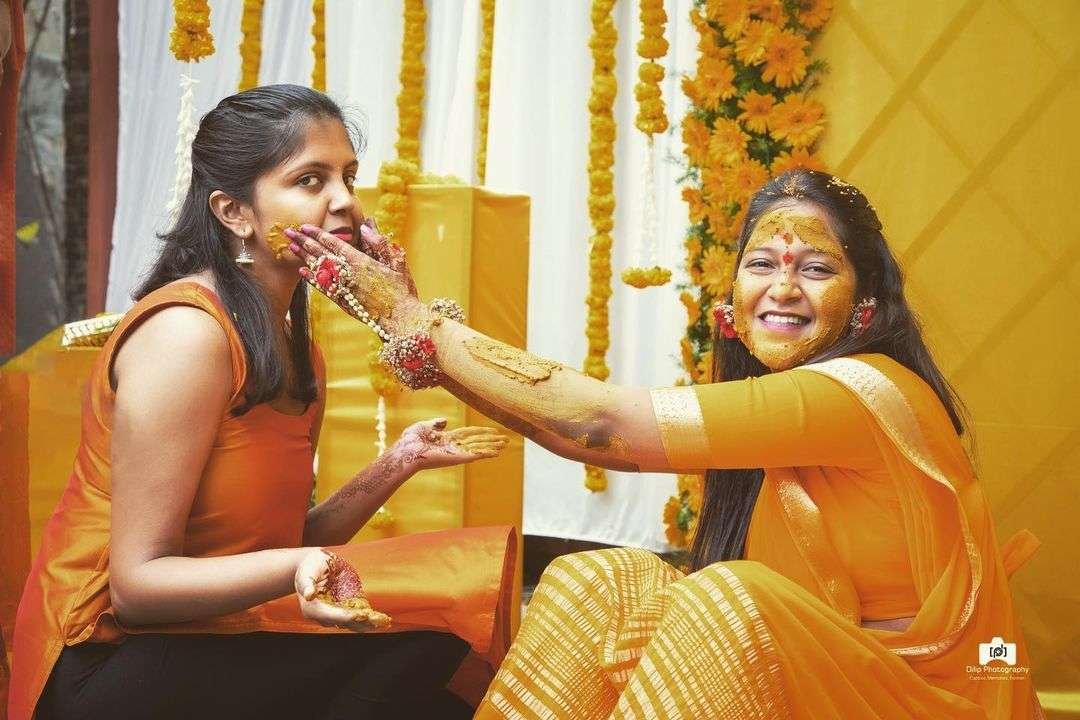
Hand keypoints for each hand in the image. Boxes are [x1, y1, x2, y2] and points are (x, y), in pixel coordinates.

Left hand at [287, 222, 425, 335]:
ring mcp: (343, 289)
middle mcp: (348, 275)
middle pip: (321, 254)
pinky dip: (311, 279)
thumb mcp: (397, 262)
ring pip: (319, 269)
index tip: (304, 226)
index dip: (318, 234)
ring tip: (291, 247)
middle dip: (304, 242)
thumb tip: (366, 226)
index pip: (334, 244)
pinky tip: (302, 271)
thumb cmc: (402, 291)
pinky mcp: (343, 302)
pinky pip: (322, 288)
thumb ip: (380, 244)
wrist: (400, 320)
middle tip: (289, 232)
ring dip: (304, 257)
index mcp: (361, 262)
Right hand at [294, 549, 386, 631]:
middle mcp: (325, 616)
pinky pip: (360, 618)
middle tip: (377, 620)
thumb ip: (307, 583)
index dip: (345, 616)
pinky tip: (383, 620)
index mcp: (312, 609)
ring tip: (383, 622)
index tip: (360, 615)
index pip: (330, 616)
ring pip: (354, 623)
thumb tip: (308, 595)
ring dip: (369, 624)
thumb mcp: (307, 572)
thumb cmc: (310, 567)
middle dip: (361, 622)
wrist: (316, 566)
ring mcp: (336, 615)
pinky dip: (371, 620)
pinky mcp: (347, 610)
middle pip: (344, 622)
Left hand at [394, 418, 508, 471]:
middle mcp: (454, 446)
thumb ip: (435, 424)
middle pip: (477, 441)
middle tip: (506, 440)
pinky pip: (474, 455)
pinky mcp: (456, 458)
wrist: (406, 451)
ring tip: (505, 445)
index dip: (481, 431)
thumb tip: (445, 422)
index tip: (493, 430)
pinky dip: (485, 453)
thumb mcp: (423, 426)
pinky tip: (495, 452)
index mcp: (446, 438)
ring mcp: (456, 452)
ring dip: (492, 446)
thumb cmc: (410, 440)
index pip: (468, 434)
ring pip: (478, 448)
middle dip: (491, 440)